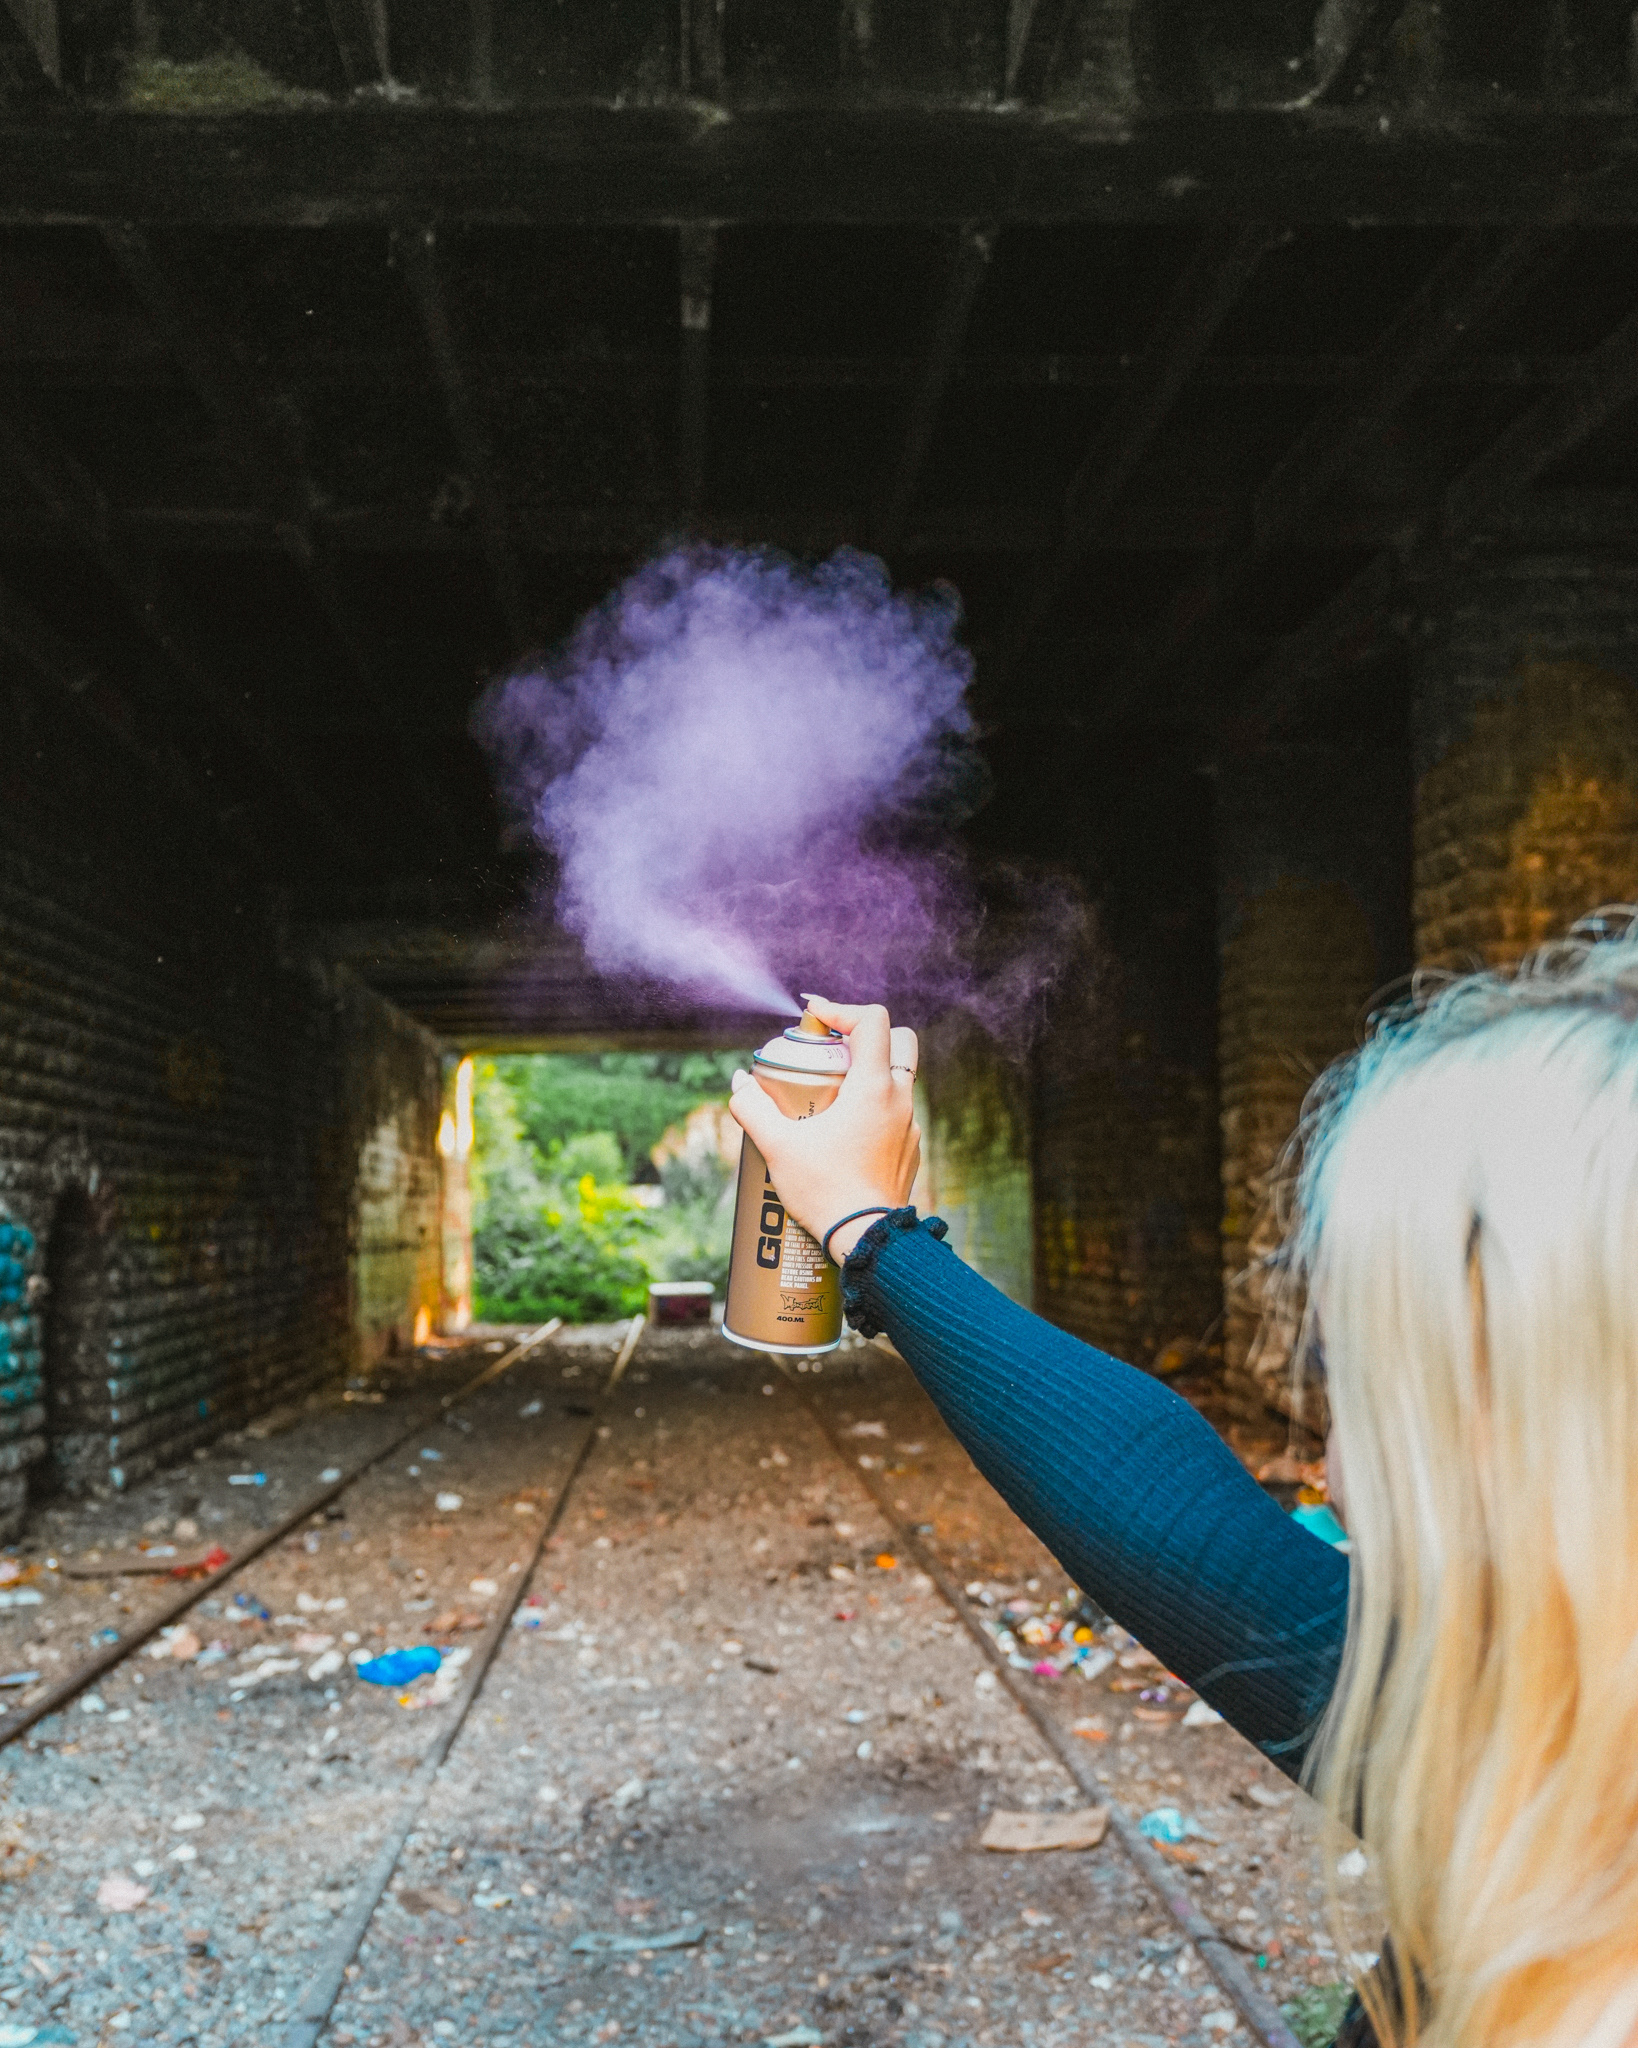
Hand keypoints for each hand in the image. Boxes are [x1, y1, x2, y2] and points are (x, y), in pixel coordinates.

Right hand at [728, 996, 920, 1261]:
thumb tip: (739, 1083)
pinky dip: (874, 1109)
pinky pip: (896, 1113)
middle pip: (899, 1040)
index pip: (873, 1019)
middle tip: (830, 1053)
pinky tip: (844, 1135)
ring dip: (868, 1075)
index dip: (841, 1009)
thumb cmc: (825, 1191)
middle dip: (865, 1035)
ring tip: (829, 1098)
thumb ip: (753, 1108)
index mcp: (874, 1086)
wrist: (868, 1241)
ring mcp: (910, 1125)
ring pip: (898, 1079)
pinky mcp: (910, 1150)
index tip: (814, 1020)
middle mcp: (900, 1099)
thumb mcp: (779, 1147)